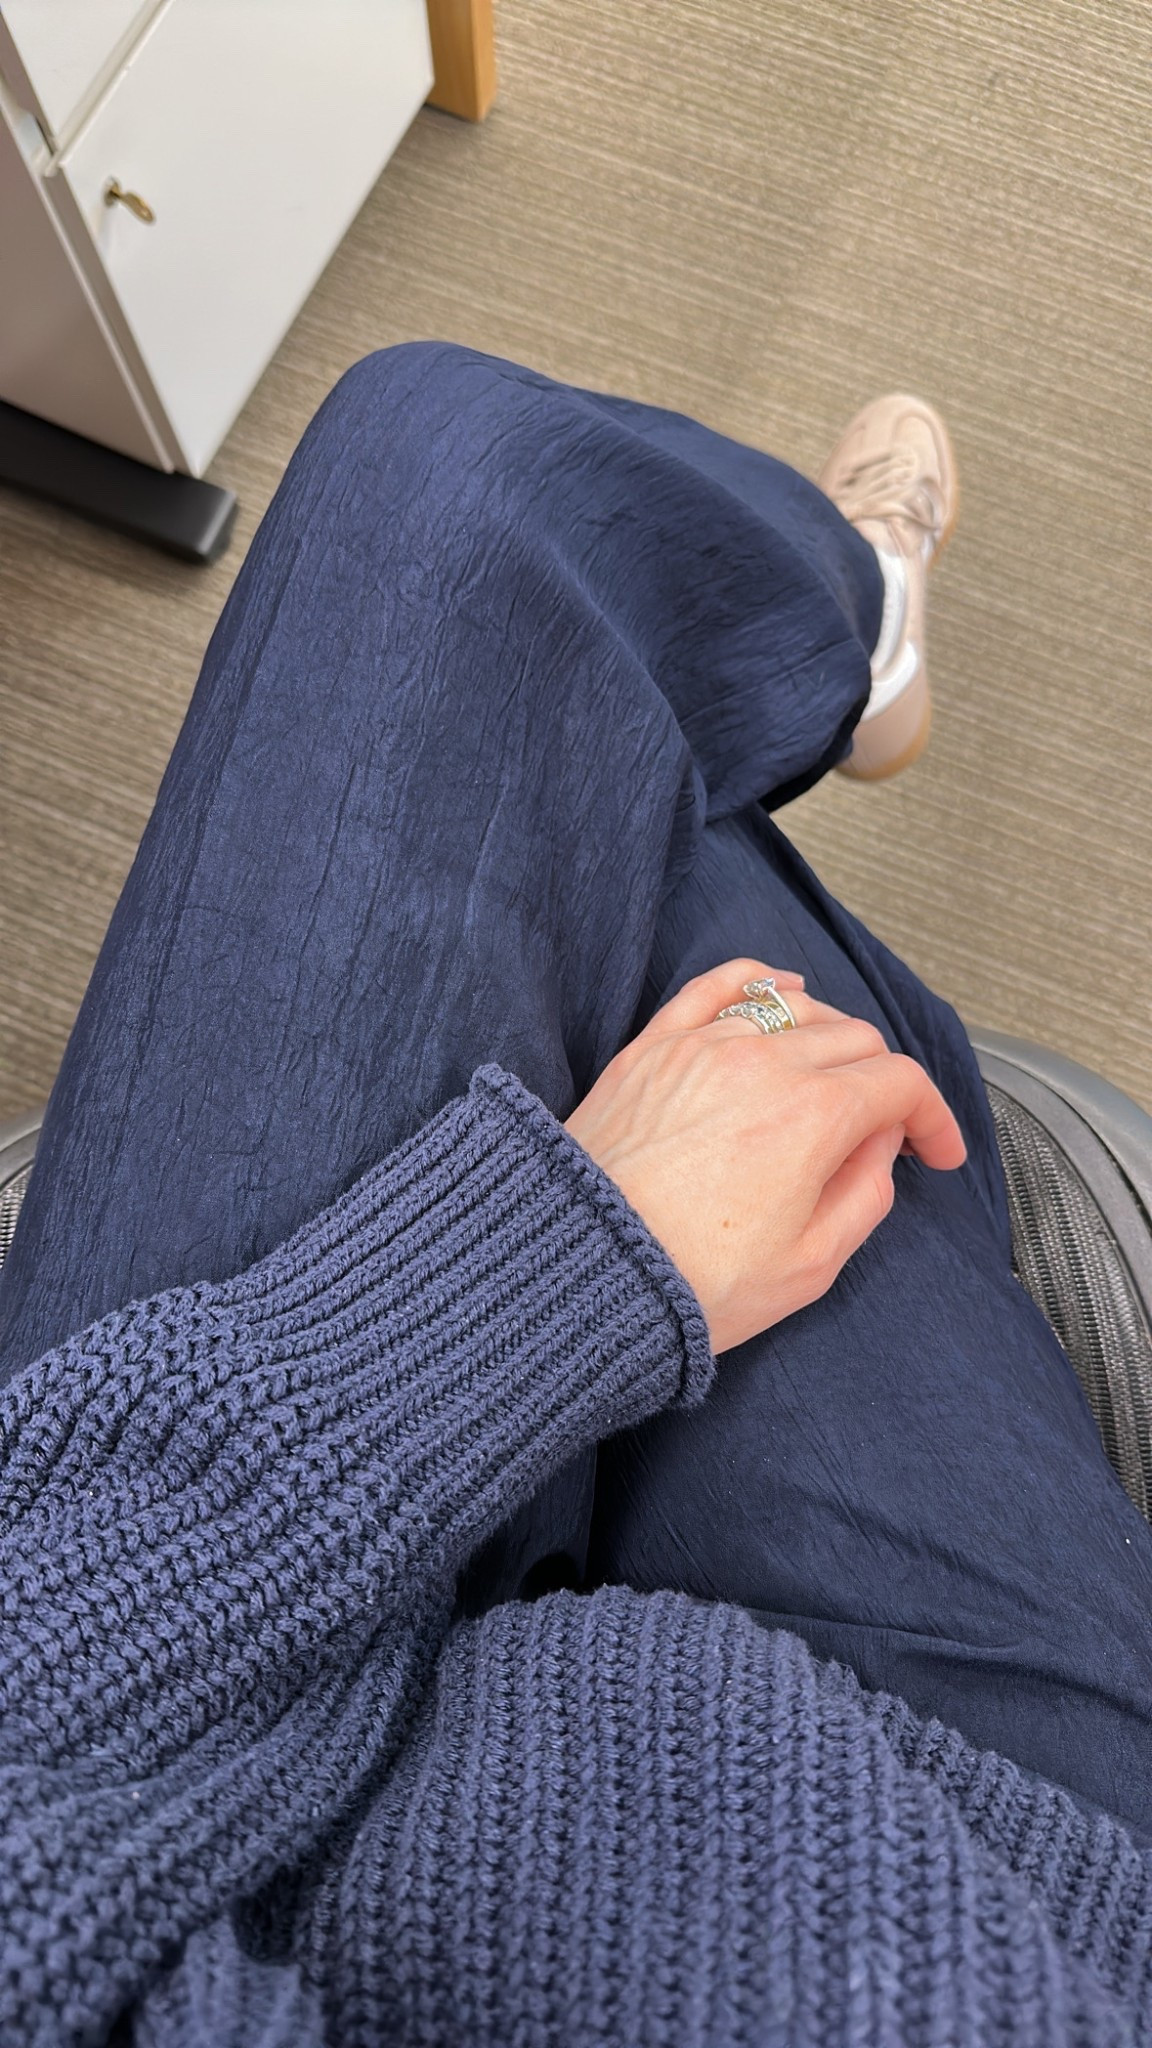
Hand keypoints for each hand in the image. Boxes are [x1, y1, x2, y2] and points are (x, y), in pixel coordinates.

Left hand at [564, 958, 966, 1353]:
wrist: (582, 1272)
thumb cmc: (686, 1281)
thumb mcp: (810, 1266)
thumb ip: (866, 1195)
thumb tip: (880, 1147)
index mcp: (813, 1116)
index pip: (900, 1084)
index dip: (932, 1117)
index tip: (935, 1151)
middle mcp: (763, 1064)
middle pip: (855, 1039)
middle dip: (884, 1082)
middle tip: (885, 1127)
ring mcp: (703, 1047)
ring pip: (794, 1008)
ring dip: (831, 1037)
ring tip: (836, 1077)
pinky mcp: (652, 1048)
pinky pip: (718, 987)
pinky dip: (760, 981)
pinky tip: (782, 988)